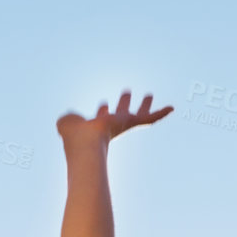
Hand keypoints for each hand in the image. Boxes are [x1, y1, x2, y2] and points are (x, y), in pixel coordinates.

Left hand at [57, 91, 172, 145]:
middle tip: (127, 92)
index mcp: (96, 128)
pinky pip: (149, 120)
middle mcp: (110, 128)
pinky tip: (171, 108)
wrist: (86, 145)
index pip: (101, 118)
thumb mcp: (65, 124)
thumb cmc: (73, 137)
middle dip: (123, 105)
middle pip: (119, 115)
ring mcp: (121, 126)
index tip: (103, 104)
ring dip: (143, 106)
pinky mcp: (131, 124)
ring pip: (136, 116)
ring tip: (149, 95)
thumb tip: (66, 121)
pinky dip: (160, 114)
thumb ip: (66, 121)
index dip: (102, 111)